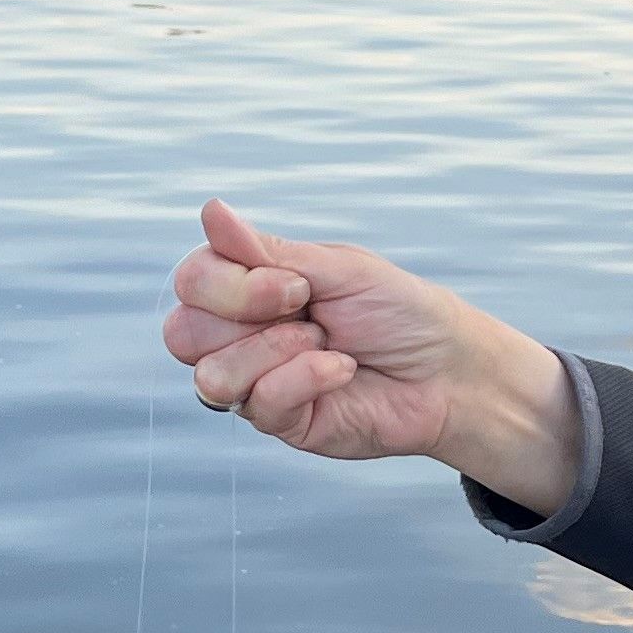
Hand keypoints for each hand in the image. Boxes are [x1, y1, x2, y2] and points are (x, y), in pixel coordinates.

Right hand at [163, 200, 578, 509]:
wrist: (449, 371)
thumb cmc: (399, 312)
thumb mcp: (335, 269)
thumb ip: (266, 251)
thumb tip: (210, 210)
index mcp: (251, 290)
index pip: (191, 282)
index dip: (230, 283)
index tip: (296, 283)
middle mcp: (244, 337)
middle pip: (183, 331)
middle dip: (246, 314)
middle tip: (307, 309)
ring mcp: (258, 383)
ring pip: (209, 377)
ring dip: (274, 352)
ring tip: (325, 344)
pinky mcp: (281, 422)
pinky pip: (258, 405)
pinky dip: (305, 379)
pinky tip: (342, 371)